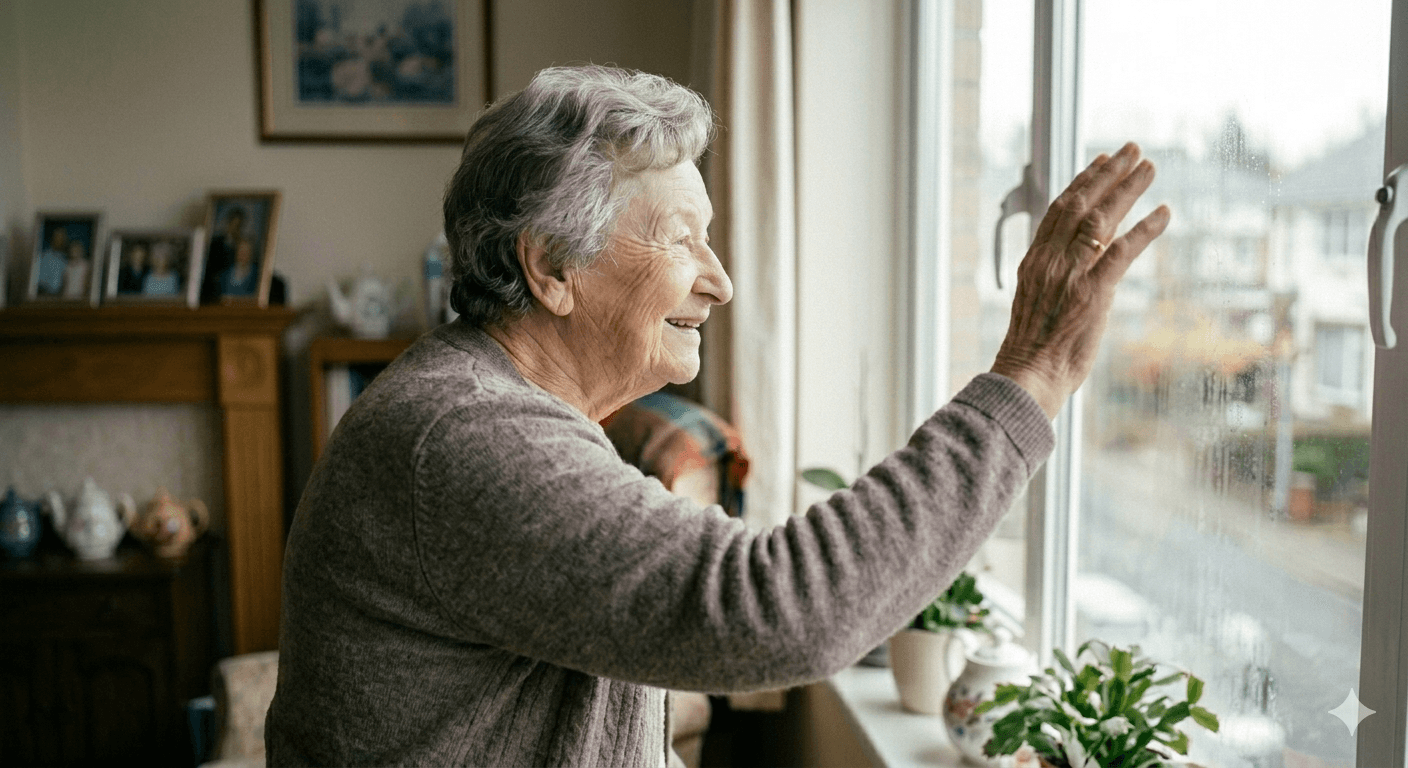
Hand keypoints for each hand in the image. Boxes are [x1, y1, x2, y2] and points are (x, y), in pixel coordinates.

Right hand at [990, 142, 1170, 417]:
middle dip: (1107, 173)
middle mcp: (1050, 261)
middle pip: (1080, 205)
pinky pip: (1123, 251)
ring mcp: (1070, 275)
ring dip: (1128, 189)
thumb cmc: (1034, 351)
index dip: (1081, 182)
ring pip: (1101, 219)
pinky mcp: (1092, 292)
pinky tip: (1164, 212)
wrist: (1028, 376)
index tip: (1099, 162)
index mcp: (1034, 262)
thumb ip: (1054, 278)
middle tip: (1131, 150)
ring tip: (1149, 167)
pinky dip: (1145, 229)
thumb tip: (1074, 265)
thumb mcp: (1036, 304)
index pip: (1058, 210)